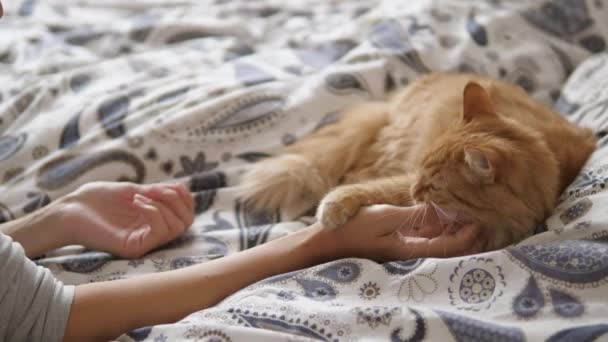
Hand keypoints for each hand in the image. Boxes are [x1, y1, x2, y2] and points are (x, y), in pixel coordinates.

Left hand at [58, 182, 193, 257]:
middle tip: (156, 190)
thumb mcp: (134, 190)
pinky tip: (137, 202)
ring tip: (141, 196)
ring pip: (176, 228)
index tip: (170, 185)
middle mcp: (152, 235)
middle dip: (177, 200)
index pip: (186, 215)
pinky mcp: (134, 248)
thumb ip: (158, 193)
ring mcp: (145, 243)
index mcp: (154, 222)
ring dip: (164, 205)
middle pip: (186, 222)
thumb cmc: (97, 199)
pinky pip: (159, 232)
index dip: (185, 198)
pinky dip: (154, 212)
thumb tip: (183, 189)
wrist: (70, 209)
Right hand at [310, 204, 485, 261]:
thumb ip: (412, 216)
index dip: (466, 236)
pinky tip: (439, 215)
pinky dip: (435, 227)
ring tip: (467, 214)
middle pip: (444, 246)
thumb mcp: (384, 218)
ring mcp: (401, 247)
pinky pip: (421, 236)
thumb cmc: (353, 230)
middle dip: (464, 233)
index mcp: (408, 249)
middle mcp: (408, 252)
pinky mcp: (394, 242)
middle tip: (482, 216)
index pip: (447, 247)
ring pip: (434, 240)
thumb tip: (438, 209)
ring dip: (451, 229)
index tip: (480, 221)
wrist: (326, 244)